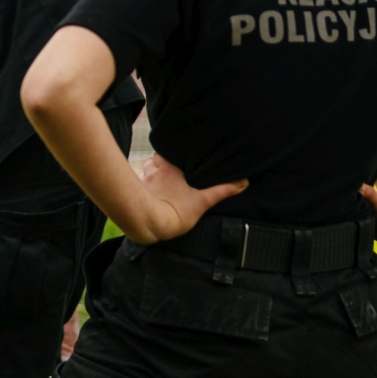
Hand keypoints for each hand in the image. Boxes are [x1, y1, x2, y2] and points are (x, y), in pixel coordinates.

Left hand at [133, 154, 248, 243]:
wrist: (149, 225)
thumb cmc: (175, 214)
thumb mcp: (202, 202)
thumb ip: (222, 191)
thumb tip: (243, 182)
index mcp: (170, 169)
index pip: (167, 152)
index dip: (170, 154)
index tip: (175, 158)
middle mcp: (154, 171)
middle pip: (153, 159)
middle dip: (158, 162)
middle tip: (165, 170)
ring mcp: (142, 180)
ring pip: (142, 168)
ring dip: (147, 172)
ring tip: (154, 179)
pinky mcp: (133, 191)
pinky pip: (133, 181)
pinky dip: (135, 183)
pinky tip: (140, 189)